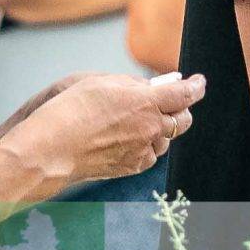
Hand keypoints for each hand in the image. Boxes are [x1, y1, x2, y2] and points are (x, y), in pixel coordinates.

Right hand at [7, 73, 205, 184]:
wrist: (51, 149)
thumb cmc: (71, 111)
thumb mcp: (103, 82)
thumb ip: (133, 84)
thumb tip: (152, 87)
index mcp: (147, 103)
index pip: (185, 94)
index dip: (195, 87)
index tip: (198, 82)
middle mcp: (151, 129)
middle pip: (183, 120)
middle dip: (181, 108)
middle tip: (170, 100)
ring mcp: (143, 151)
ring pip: (166, 139)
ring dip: (161, 128)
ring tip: (136, 120)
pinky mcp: (132, 167)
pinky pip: (150, 155)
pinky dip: (146, 145)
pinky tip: (128, 138)